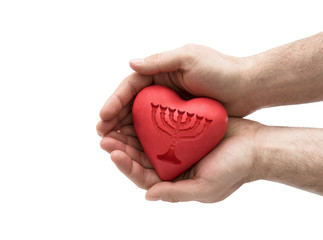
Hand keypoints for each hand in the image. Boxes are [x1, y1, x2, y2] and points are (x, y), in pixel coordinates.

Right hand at [97, 44, 253, 137]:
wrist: (248, 86)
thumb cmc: (221, 70)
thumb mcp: (189, 59)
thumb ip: (159, 62)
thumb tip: (130, 63)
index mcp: (160, 71)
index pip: (130, 86)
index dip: (114, 101)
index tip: (102, 117)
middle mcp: (161, 87)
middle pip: (131, 104)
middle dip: (115, 119)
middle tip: (102, 136)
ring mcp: (169, 104)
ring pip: (141, 118)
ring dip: (125, 130)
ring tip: (112, 145)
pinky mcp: (179, 118)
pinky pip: (156, 128)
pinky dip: (144, 137)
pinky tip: (135, 147)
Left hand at [100, 118, 261, 202]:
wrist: (256, 146)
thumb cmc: (234, 169)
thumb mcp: (206, 188)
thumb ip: (176, 194)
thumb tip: (148, 196)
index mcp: (174, 180)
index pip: (142, 176)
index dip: (125, 166)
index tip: (112, 152)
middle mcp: (172, 164)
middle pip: (140, 157)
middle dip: (121, 148)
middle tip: (105, 136)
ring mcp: (177, 146)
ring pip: (146, 141)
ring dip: (129, 133)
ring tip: (113, 123)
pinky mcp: (183, 130)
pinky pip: (160, 125)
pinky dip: (148, 120)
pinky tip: (136, 111)